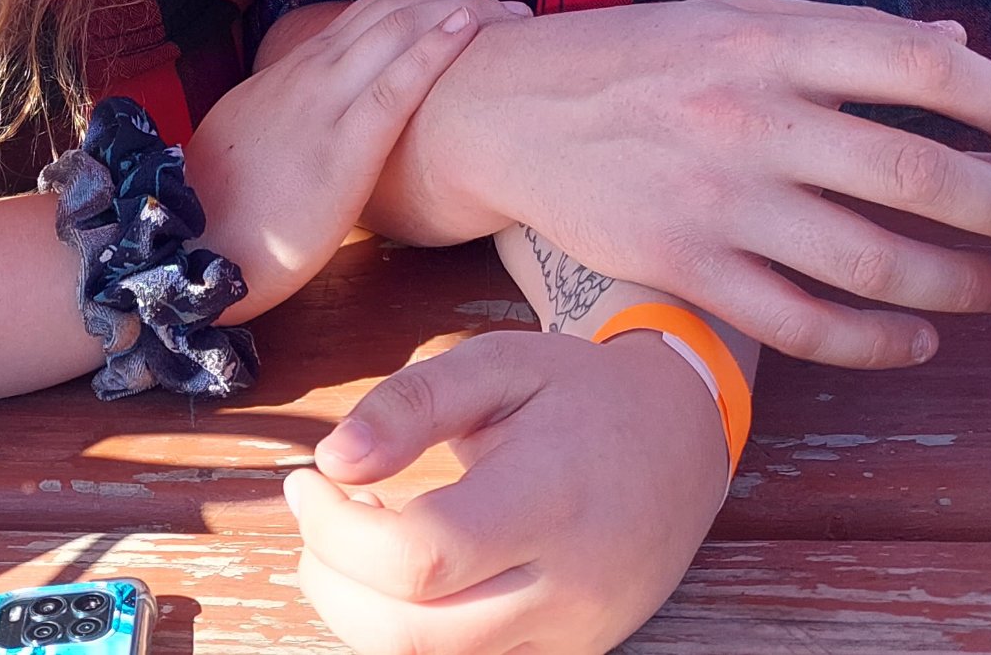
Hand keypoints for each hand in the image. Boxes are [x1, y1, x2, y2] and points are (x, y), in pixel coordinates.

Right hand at [184, 0, 514, 317]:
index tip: (461, 11)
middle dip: (452, 1)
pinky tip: (467, 29)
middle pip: (389, 10)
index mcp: (290, 75)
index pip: (363, 18)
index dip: (417, 7)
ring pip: (397, 30)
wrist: (190, 246)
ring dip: (459, 13)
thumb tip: (318, 139)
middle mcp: (309, 73)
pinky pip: (395, 82)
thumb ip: (289, 130)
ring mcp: (324, 103)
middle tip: (505, 11)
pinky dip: (435, 48)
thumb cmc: (222, 215)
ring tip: (507, 17)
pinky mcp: (343, 145)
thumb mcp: (253, 152)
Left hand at [285, 331, 725, 654]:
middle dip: (335, 582)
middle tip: (317, 515)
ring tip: (360, 537)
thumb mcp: (499, 363)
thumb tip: (333, 459)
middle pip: (418, 634)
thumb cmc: (582, 395)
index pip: (422, 557)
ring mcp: (572, 635)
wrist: (682, 440)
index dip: (338, 532)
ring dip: (365, 615)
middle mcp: (567, 587)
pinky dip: (412, 633)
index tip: (309, 482)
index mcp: (550, 500)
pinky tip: (406, 575)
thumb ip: (411, 403)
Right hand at [366, 0, 990, 367]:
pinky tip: (918, 338)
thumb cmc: (635, 58)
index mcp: (767, 40)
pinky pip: (807, 324)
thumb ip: (842, 32)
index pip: (916, 61)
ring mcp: (719, 199)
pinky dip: (880, 341)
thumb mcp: (732, 18)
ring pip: (875, 261)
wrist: (506, 110)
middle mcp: (750, 117)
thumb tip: (958, 39)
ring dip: (962, 284)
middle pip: (917, 173)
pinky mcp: (687, 267)